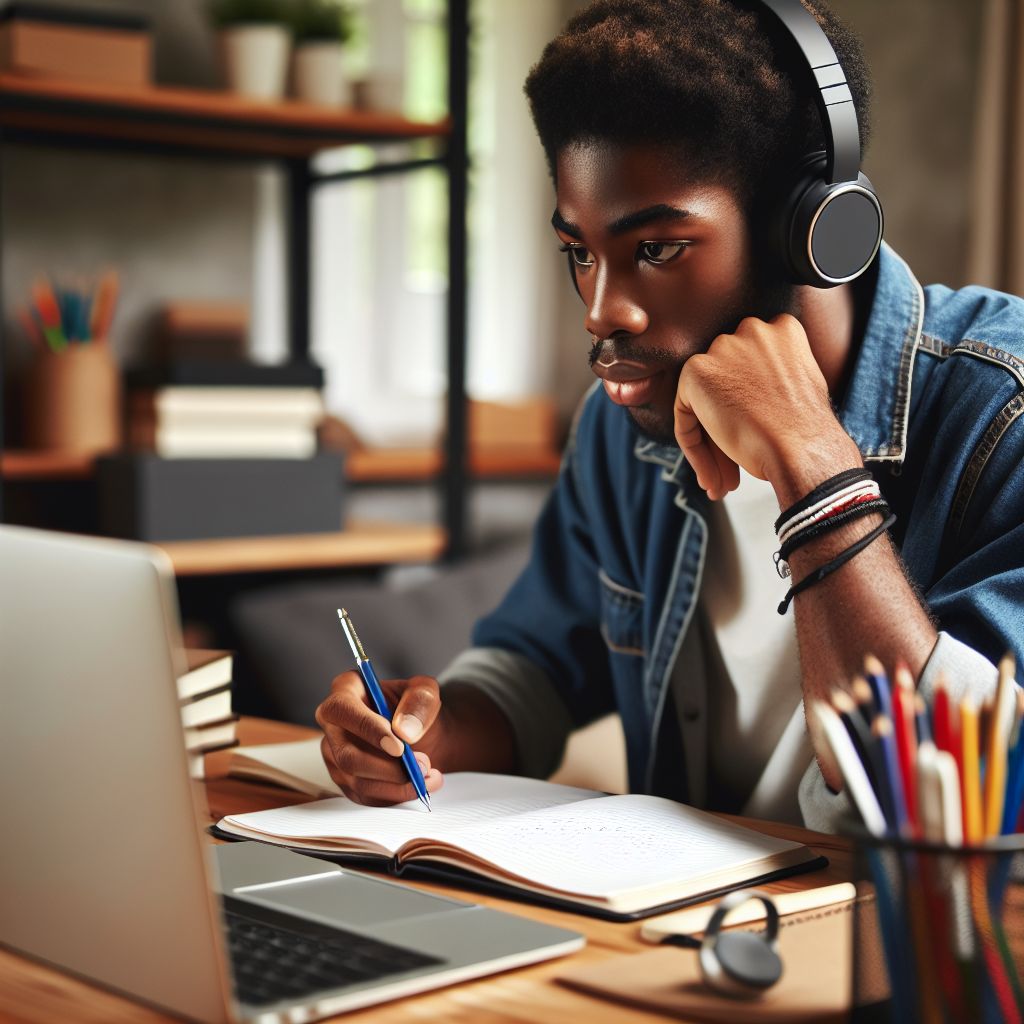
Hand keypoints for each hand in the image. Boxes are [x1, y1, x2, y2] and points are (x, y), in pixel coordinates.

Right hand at [315, 672, 446, 805]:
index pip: (342, 709)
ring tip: (427, 775)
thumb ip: (419, 701)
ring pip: (357, 781)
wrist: (421, 732)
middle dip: (388, 768)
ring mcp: (336, 754)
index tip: (399, 747)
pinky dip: (395, 796)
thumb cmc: (415, 707)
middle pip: (347, 755)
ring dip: (397, 785)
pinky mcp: (346, 780)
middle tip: (422, 765)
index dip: (367, 729)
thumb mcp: (426, 691)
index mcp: (346, 690)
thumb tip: (404, 730)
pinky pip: (366, 796)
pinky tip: (418, 785)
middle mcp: (334, 724)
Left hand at [673, 314, 850, 500]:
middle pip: (727, 385)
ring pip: (705, 402)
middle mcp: (752, 329)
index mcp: (784, 330)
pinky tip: (712, 476)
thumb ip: (772, 379)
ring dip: (713, 446)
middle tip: (735, 471)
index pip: (751, 369)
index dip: (750, 409)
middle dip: (729, 427)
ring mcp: (723, 348)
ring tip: (725, 482)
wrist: (801, 449)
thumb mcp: (799, 389)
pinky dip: (694, 449)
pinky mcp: (697, 371)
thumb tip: (749, 398)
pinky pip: (685, 416)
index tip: (755, 437)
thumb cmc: (808, 432)